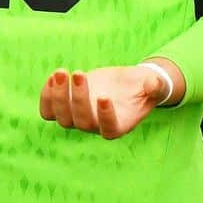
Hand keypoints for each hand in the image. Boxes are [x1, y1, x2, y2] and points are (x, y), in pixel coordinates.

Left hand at [39, 60, 183, 138]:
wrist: (126, 86)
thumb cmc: (142, 87)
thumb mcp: (153, 85)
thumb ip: (155, 87)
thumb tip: (154, 83)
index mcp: (119, 126)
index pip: (108, 129)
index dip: (105, 116)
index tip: (105, 96)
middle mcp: (96, 127)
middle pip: (82, 122)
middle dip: (78, 98)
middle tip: (79, 73)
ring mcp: (79, 119)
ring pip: (62, 118)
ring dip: (58, 96)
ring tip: (61, 72)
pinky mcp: (66, 108)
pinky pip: (49, 112)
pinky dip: (47, 97)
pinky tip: (53, 77)